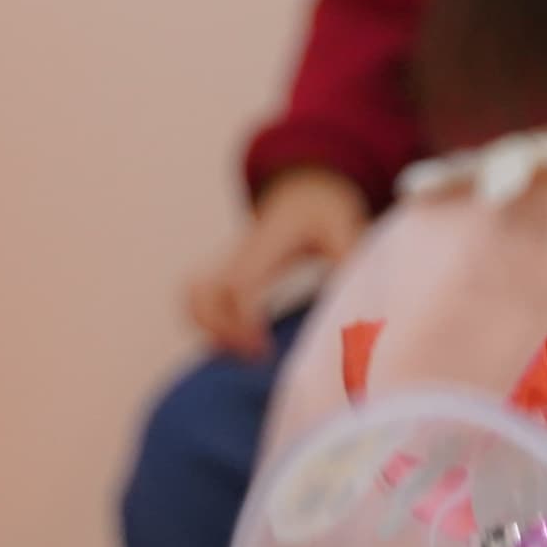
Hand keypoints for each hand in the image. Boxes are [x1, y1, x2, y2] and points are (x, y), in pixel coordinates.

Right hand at [184, 167, 367, 356]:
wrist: (305, 191)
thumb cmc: (325, 213)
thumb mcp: (344, 226)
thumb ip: (349, 255)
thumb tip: (354, 292)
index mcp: (266, 245)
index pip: (239, 286)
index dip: (244, 322)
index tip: (265, 349)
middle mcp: (238, 255)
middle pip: (201, 294)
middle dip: (219, 330)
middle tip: (258, 355)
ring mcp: (226, 262)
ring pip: (192, 296)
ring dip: (208, 328)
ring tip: (247, 350)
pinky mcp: (224, 272)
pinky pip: (197, 299)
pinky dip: (208, 324)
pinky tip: (243, 340)